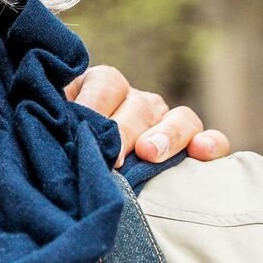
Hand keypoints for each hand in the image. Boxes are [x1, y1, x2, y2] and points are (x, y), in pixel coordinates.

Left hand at [64, 66, 230, 165]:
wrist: (80, 178)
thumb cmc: (63, 148)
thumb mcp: (55, 128)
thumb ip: (56, 122)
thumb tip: (53, 126)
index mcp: (102, 88)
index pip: (106, 84)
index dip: (96, 104)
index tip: (84, 128)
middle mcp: (137, 101)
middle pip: (140, 106)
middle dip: (125, 130)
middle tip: (113, 156)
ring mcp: (166, 121)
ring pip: (179, 118)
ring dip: (167, 134)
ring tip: (150, 153)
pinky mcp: (192, 143)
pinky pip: (209, 138)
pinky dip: (210, 143)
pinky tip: (201, 154)